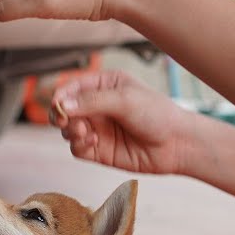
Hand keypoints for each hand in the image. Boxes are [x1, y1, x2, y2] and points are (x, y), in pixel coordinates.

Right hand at [48, 70, 196, 175]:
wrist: (176, 144)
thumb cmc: (156, 114)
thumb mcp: (124, 99)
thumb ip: (91, 101)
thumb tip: (61, 105)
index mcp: (104, 85)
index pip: (72, 86)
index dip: (61, 95)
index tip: (58, 104)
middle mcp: (97, 106)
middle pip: (65, 109)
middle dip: (61, 115)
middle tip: (65, 120)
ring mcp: (97, 129)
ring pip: (67, 129)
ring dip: (70, 130)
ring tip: (83, 131)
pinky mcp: (98, 150)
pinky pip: (76, 148)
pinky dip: (79, 145)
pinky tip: (92, 142)